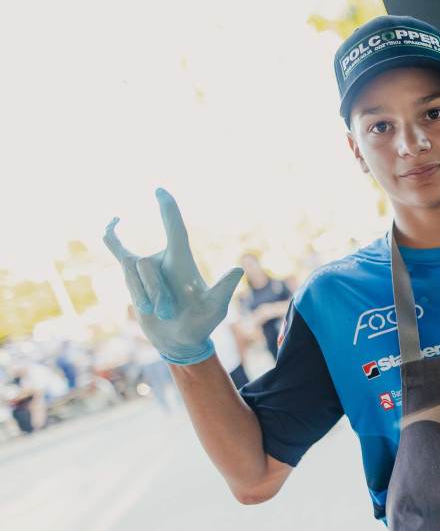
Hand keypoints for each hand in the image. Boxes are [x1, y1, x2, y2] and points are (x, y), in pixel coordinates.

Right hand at [103, 189, 243, 364]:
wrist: (179, 340)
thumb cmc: (200, 324)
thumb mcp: (214, 309)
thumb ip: (222, 290)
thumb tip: (238, 271)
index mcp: (183, 261)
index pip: (175, 228)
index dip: (168, 209)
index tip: (160, 190)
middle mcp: (164, 260)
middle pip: (146, 266)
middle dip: (154, 293)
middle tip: (167, 312)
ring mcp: (146, 267)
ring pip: (131, 274)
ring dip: (144, 298)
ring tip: (160, 313)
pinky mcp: (132, 276)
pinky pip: (118, 251)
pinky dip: (113, 237)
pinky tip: (110, 223)